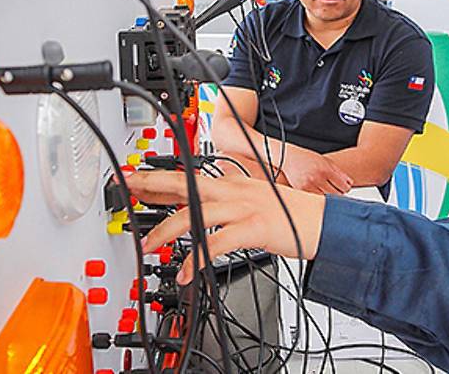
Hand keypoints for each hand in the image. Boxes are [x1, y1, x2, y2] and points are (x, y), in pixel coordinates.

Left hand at [125, 170, 324, 283]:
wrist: (321, 221)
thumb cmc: (291, 214)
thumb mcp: (255, 199)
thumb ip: (228, 201)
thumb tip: (202, 209)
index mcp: (234, 182)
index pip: (188, 176)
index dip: (157, 177)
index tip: (133, 178)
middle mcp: (234, 190)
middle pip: (184, 185)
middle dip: (151, 186)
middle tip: (126, 188)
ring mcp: (243, 207)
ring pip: (194, 215)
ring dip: (166, 231)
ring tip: (150, 245)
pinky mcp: (252, 227)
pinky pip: (215, 245)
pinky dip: (196, 260)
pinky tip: (186, 273)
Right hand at [282, 147, 352, 193]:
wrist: (289, 158)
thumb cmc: (309, 158)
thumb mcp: (326, 161)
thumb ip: (339, 172)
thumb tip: (350, 183)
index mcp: (325, 169)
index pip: (343, 186)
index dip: (346, 188)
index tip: (346, 187)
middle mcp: (317, 178)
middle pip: (336, 194)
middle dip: (339, 192)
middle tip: (338, 189)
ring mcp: (308, 185)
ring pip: (326, 197)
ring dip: (329, 195)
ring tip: (327, 188)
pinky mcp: (301, 190)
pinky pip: (316, 198)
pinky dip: (319, 195)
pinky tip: (319, 189)